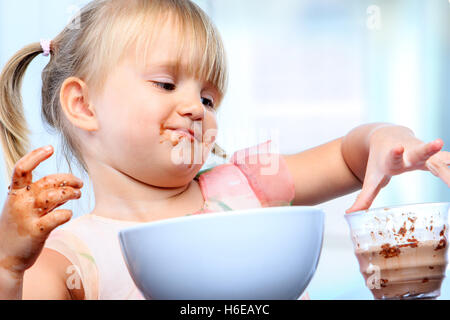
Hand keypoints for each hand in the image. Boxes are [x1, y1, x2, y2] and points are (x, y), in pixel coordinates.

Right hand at [0, 146, 82, 275]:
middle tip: (79, 183)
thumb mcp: (25, 208)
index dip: (35, 156)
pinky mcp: (36, 231)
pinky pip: (57, 217)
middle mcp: (20, 202)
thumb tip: (66, 188)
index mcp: (15, 193)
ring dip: (71, 193)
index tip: (50, 147)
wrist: (5, 258)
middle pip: (48, 181)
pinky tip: (68, 214)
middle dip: (68, 179)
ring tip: (78, 195)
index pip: (22, 168)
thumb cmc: (19, 229)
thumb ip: (44, 196)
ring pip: (54, 196)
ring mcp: (27, 216)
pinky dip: (66, 214)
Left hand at [346, 127, 448, 212]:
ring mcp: (425, 152)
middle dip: (428, 149)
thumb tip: (349, 215)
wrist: (387, 136)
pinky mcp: (435, 156)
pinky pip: (449, 163)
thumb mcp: (371, 178)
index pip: (393, 156)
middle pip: (420, 152)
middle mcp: (410, 152)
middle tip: (437, 143)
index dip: (395, 154)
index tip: (396, 149)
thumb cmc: (379, 161)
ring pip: (441, 158)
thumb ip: (364, 197)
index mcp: (392, 158)